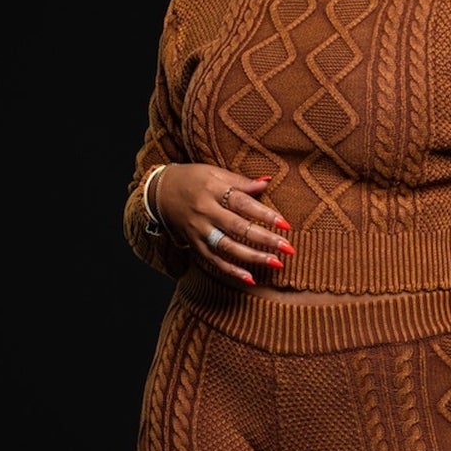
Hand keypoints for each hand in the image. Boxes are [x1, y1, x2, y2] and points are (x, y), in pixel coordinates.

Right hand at [153, 164, 296, 284]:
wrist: (161, 191)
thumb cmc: (194, 179)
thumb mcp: (215, 173)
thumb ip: (241, 181)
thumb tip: (268, 181)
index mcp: (213, 190)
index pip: (242, 203)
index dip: (264, 214)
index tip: (285, 224)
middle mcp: (205, 211)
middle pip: (238, 227)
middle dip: (264, 239)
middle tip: (288, 248)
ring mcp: (199, 230)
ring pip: (227, 246)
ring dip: (252, 257)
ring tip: (275, 263)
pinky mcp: (195, 244)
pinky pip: (214, 260)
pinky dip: (231, 270)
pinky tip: (249, 278)